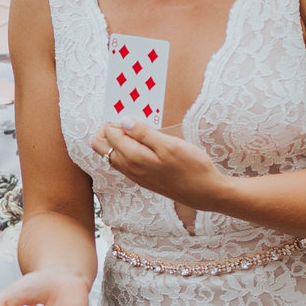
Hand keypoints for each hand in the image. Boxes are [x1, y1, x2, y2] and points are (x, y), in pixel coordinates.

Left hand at [91, 123, 225, 209]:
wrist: (205, 192)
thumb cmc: (191, 168)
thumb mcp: (169, 145)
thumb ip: (143, 133)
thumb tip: (124, 121)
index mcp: (133, 158)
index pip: (108, 134)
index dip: (117, 119)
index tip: (133, 113)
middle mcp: (128, 168)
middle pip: (101, 145)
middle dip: (111, 128)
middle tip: (132, 119)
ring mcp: (134, 174)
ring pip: (112, 153)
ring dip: (121, 137)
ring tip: (143, 128)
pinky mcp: (142, 177)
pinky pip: (124, 160)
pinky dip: (129, 148)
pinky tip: (148, 142)